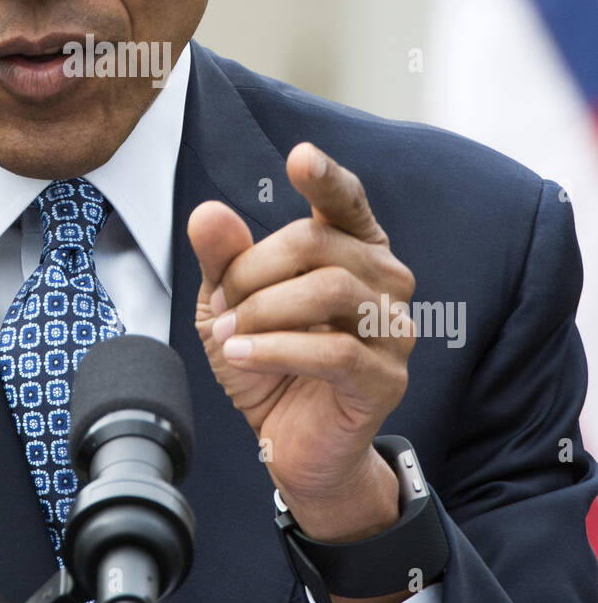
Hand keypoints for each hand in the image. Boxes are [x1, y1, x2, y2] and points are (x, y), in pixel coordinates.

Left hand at [188, 143, 416, 602]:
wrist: (291, 444)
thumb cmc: (270, 362)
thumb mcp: (230, 303)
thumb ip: (223, 257)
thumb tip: (209, 213)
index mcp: (353, 248)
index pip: (345, 201)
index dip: (326, 177)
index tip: (301, 158)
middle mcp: (384, 279)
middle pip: (317, 242)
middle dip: (254, 270)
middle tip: (223, 306)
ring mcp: (393, 328)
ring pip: (330, 289)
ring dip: (263, 309)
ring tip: (228, 335)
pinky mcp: (386, 377)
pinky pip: (333, 348)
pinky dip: (275, 348)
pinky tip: (241, 355)